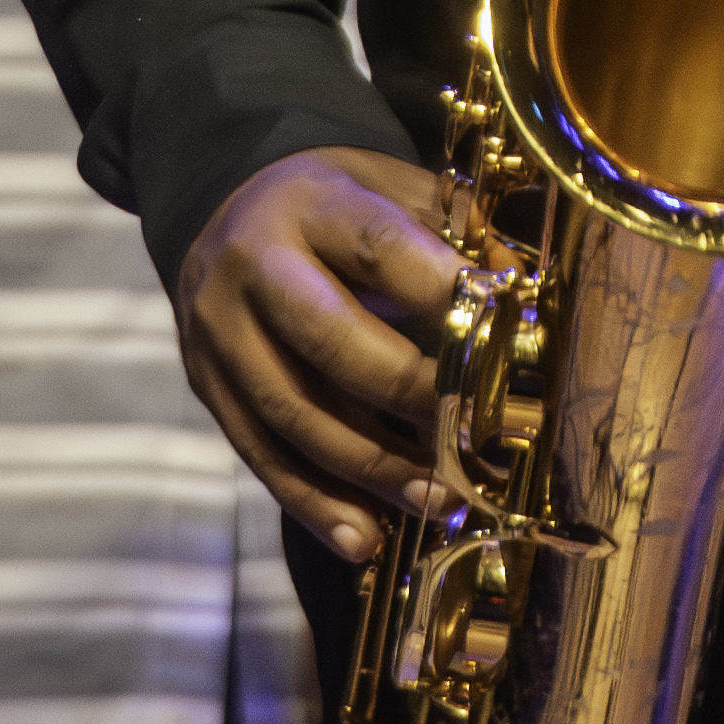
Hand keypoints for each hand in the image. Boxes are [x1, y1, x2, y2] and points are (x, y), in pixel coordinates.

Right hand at [175, 146, 468, 558]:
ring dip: (369, 469)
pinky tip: (364, 538)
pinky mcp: (206, 387)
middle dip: (408, 394)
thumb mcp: (389, 185)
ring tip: (438, 501)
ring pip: (292, 414)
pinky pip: (259, 454)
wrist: (224, 205)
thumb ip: (450, 228)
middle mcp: (250, 268)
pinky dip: (314, 503)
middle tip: (472, 436)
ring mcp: (217, 333)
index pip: (378, 246)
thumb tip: (517, 285)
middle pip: (328, 341)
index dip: (440, 290)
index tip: (503, 331)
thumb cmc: (337, 203)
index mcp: (309, 204)